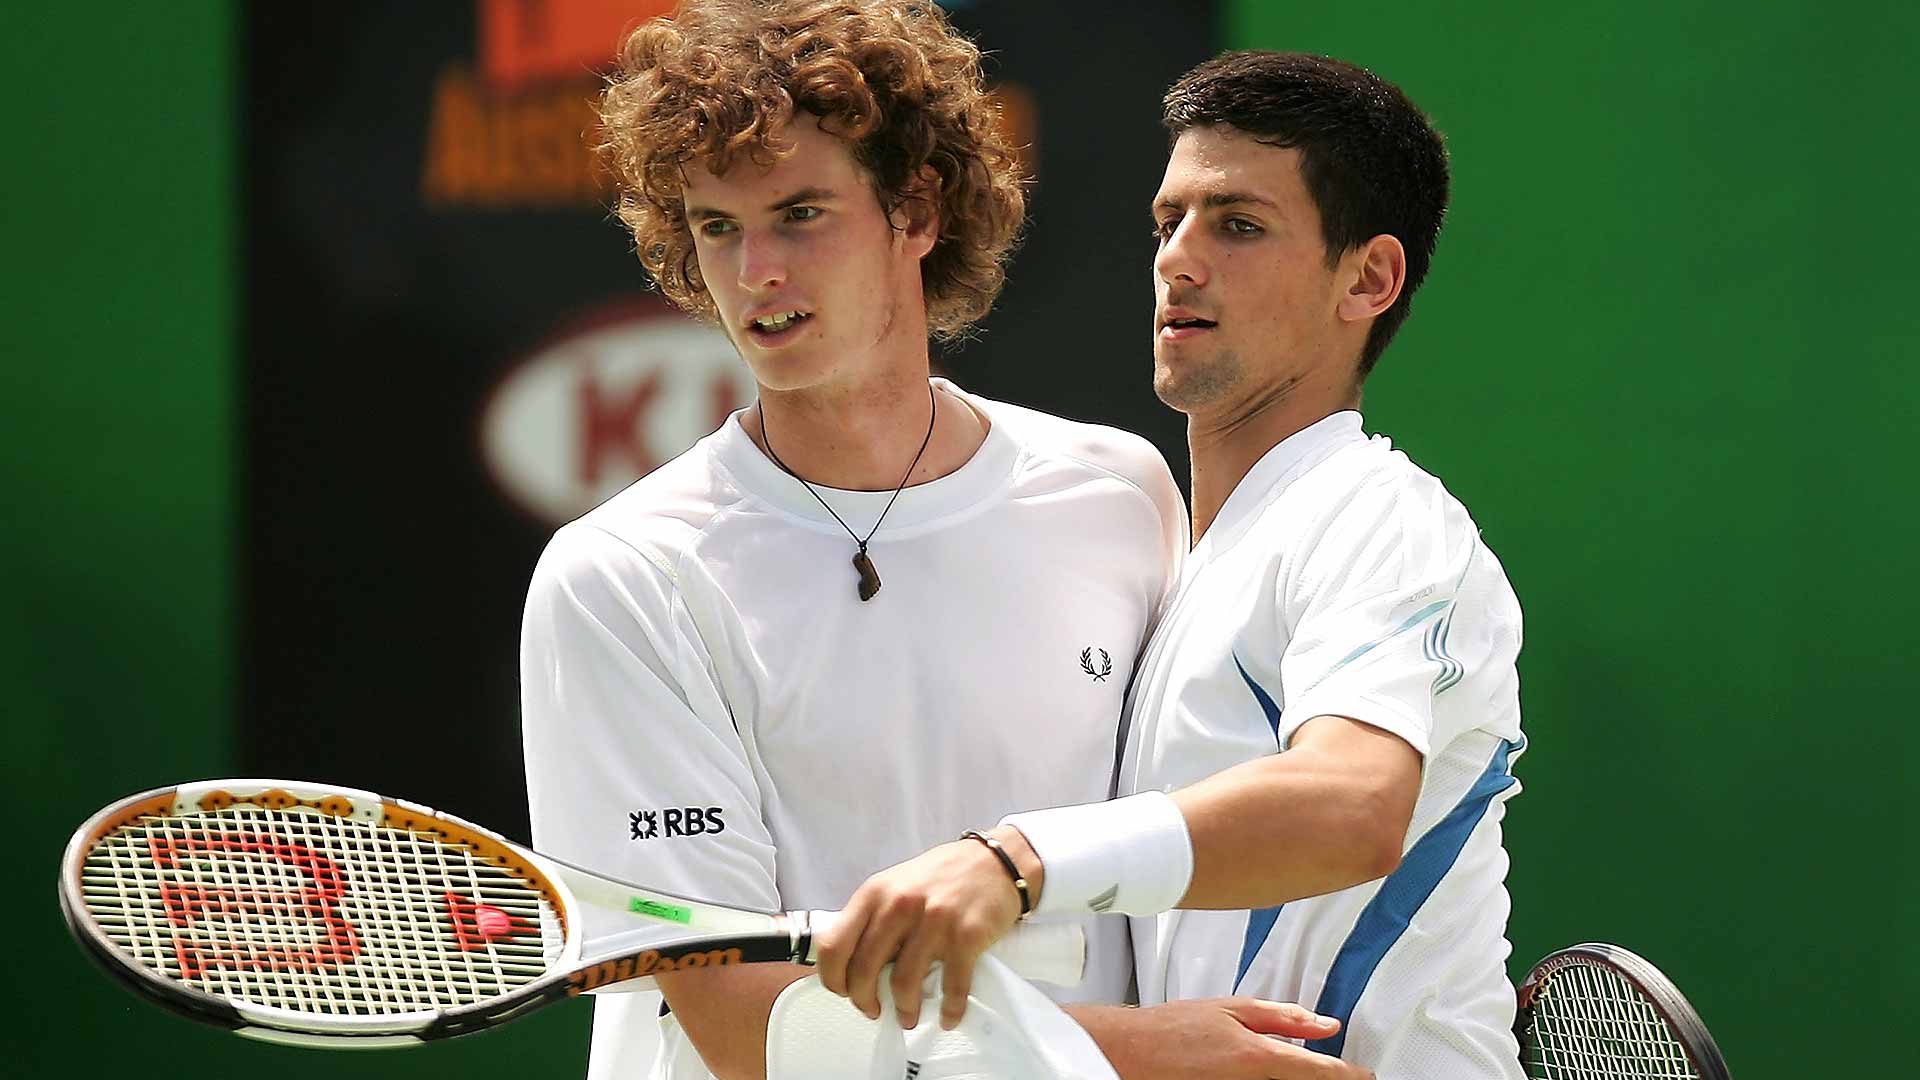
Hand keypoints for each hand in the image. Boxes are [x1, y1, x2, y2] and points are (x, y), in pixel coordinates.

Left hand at [814, 828, 1033, 1029]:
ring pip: (904, 984)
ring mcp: (934, 922)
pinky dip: (949, 1009)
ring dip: (904, 1010)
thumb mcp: (897, 884)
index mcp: (875, 893)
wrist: (996, 862)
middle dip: (865, 1001)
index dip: (832, 978)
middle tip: (874, 1010)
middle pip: (864, 971)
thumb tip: (853, 962)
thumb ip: (874, 917)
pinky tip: (948, 1016)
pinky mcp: (966, 937)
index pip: (834, 944)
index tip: (843, 991)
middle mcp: (899, 905)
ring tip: (908, 1017)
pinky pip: (951, 987)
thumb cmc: (943, 876)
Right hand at [1070, 998, 1371, 1079]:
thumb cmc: (1171, 1029)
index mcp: (1260, 1057)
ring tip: (1289, 1063)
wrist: (1129, 1053)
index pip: (1323, 1072)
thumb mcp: (1231, 1009)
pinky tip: (1259, 1071)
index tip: (1365, 1074)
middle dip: (1322, 1076)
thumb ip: (1284, 1018)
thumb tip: (1326, 1025)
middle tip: (1330, 1068)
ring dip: (1295, 1078)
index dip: (1351, 1074)